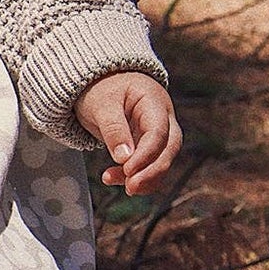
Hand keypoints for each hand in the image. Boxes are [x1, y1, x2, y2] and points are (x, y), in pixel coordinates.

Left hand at [76, 71, 180, 194]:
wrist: (100, 82)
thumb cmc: (102, 88)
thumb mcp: (102, 104)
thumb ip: (114, 129)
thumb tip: (124, 157)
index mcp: (154, 102)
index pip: (158, 132)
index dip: (146, 154)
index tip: (128, 169)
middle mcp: (163, 118)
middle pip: (168, 149)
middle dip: (151, 172)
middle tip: (131, 187)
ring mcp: (158, 132)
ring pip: (161, 160)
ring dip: (144, 177)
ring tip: (120, 185)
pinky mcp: (148, 144)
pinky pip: (150, 164)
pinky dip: (138, 176)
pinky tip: (119, 181)